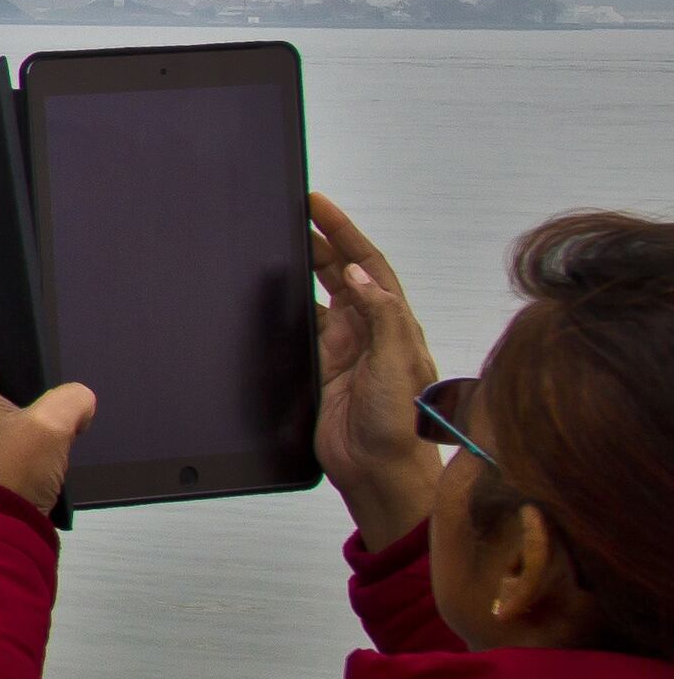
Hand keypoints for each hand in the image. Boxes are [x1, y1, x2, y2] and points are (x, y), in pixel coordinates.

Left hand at [0, 329, 95, 511]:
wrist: (1, 530)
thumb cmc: (11, 474)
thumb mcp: (51, 426)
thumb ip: (72, 399)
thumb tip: (81, 398)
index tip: (20, 340)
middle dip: (16, 371)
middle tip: (46, 375)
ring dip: (23, 405)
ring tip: (53, 408)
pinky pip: (3, 430)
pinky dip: (24, 430)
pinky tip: (50, 438)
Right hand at [310, 193, 441, 549]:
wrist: (380, 472)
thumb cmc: (400, 426)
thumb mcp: (396, 363)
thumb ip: (381, 316)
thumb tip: (358, 274)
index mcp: (395, 324)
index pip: (369, 265)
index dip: (345, 232)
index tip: (320, 206)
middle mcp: (371, 331)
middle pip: (345, 273)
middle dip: (324, 240)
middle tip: (298, 213)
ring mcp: (346, 349)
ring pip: (324, 295)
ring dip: (309, 268)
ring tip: (287, 241)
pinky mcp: (323, 368)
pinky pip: (305, 326)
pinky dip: (292, 307)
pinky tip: (278, 295)